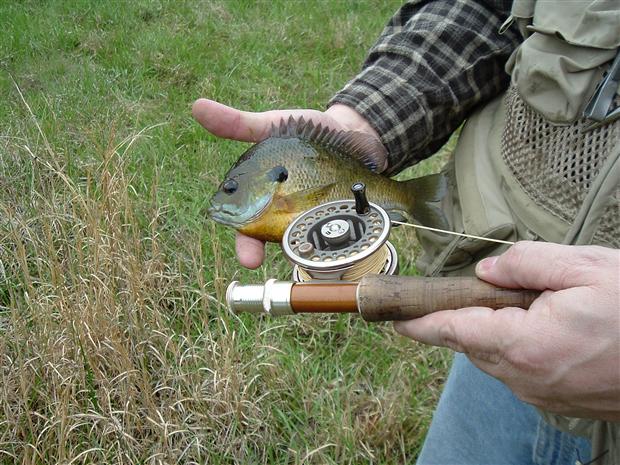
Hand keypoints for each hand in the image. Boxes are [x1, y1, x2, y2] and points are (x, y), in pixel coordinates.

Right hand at [192, 99, 383, 267]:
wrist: (349, 130)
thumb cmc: (304, 131)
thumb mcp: (271, 126)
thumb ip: (237, 124)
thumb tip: (197, 105)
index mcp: (263, 199)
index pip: (247, 229)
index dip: (245, 245)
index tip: (248, 260)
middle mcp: (286, 215)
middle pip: (274, 242)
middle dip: (273, 256)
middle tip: (275, 261)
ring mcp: (314, 219)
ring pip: (305, 243)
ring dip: (306, 251)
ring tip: (310, 256)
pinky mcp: (340, 217)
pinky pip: (336, 235)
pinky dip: (337, 241)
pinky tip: (340, 247)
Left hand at [394, 241, 619, 420]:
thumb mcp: (585, 267)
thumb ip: (526, 264)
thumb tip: (487, 271)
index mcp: (523, 343)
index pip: (452, 330)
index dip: (418, 321)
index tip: (393, 316)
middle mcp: (524, 376)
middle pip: (469, 344)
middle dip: (464, 317)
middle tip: (480, 290)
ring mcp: (540, 394)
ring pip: (493, 358)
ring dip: (494, 331)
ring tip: (529, 305)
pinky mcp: (556, 400)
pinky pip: (517, 370)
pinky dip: (516, 346)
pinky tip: (546, 327)